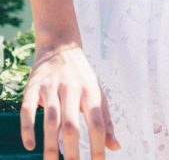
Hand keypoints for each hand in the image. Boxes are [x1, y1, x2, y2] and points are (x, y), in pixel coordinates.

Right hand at [20, 42, 120, 157]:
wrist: (60, 44)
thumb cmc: (82, 76)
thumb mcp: (97, 92)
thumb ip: (105, 120)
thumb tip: (116, 147)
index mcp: (91, 91)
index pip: (97, 122)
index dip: (98, 146)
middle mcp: (72, 88)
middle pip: (71, 125)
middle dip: (72, 152)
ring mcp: (51, 87)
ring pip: (50, 120)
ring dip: (50, 146)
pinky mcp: (33, 86)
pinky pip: (28, 109)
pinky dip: (28, 127)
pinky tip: (30, 146)